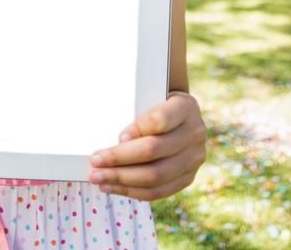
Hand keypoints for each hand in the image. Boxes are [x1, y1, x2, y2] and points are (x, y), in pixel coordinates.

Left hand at [88, 90, 206, 200]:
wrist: (179, 119)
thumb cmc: (157, 106)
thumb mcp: (149, 99)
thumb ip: (137, 115)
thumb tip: (121, 142)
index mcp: (186, 107)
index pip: (160, 120)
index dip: (137, 130)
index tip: (118, 137)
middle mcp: (195, 133)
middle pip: (154, 150)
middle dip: (119, 158)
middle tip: (95, 160)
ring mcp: (194, 158)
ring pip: (155, 175)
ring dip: (121, 179)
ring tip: (98, 177)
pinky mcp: (188, 177)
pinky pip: (158, 191)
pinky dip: (132, 191)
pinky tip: (111, 186)